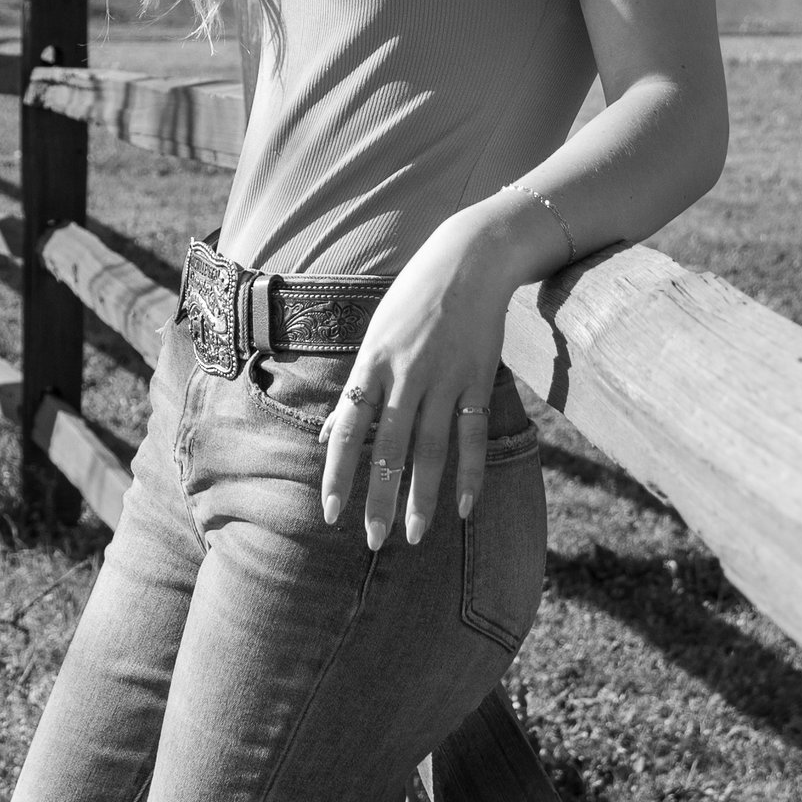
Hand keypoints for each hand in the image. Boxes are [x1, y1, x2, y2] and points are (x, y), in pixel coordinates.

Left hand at [320, 212, 527, 551]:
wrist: (469, 259)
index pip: (347, 430)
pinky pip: (472, 435)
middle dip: (379, 500)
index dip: (337, 474)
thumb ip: (354, 393)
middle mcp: (405, 375)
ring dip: (421, 497)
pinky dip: (470, 473)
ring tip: (412, 535)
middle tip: (373, 542)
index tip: (330, 513)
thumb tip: (323, 438)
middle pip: (388, 449)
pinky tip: (464, 507)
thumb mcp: (374, 339)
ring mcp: (444, 378)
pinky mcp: (478, 378)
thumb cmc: (412, 301)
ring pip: (430, 450)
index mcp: (371, 365)